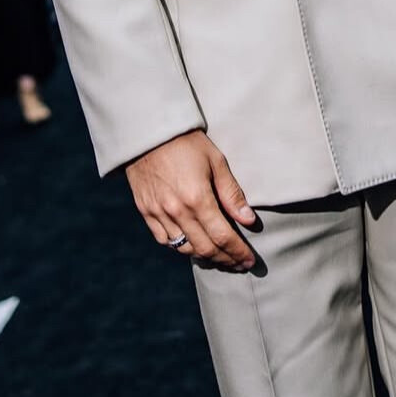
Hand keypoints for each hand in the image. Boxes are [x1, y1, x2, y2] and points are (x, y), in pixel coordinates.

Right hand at [126, 131, 257, 269]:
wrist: (149, 132)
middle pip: (205, 249)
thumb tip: (248, 220)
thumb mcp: (216, 161)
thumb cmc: (187, 142)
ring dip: (204, 256)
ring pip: (184, 248)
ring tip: (220, 256)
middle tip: (239, 264)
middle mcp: (176, 211)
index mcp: (197, 198)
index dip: (238, 252)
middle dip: (225, 260)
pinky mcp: (146, 211)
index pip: (222, 237)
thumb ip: (231, 193)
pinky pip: (164, 240)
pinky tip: (193, 245)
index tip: (250, 261)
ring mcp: (158, 214)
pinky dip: (180, 247)